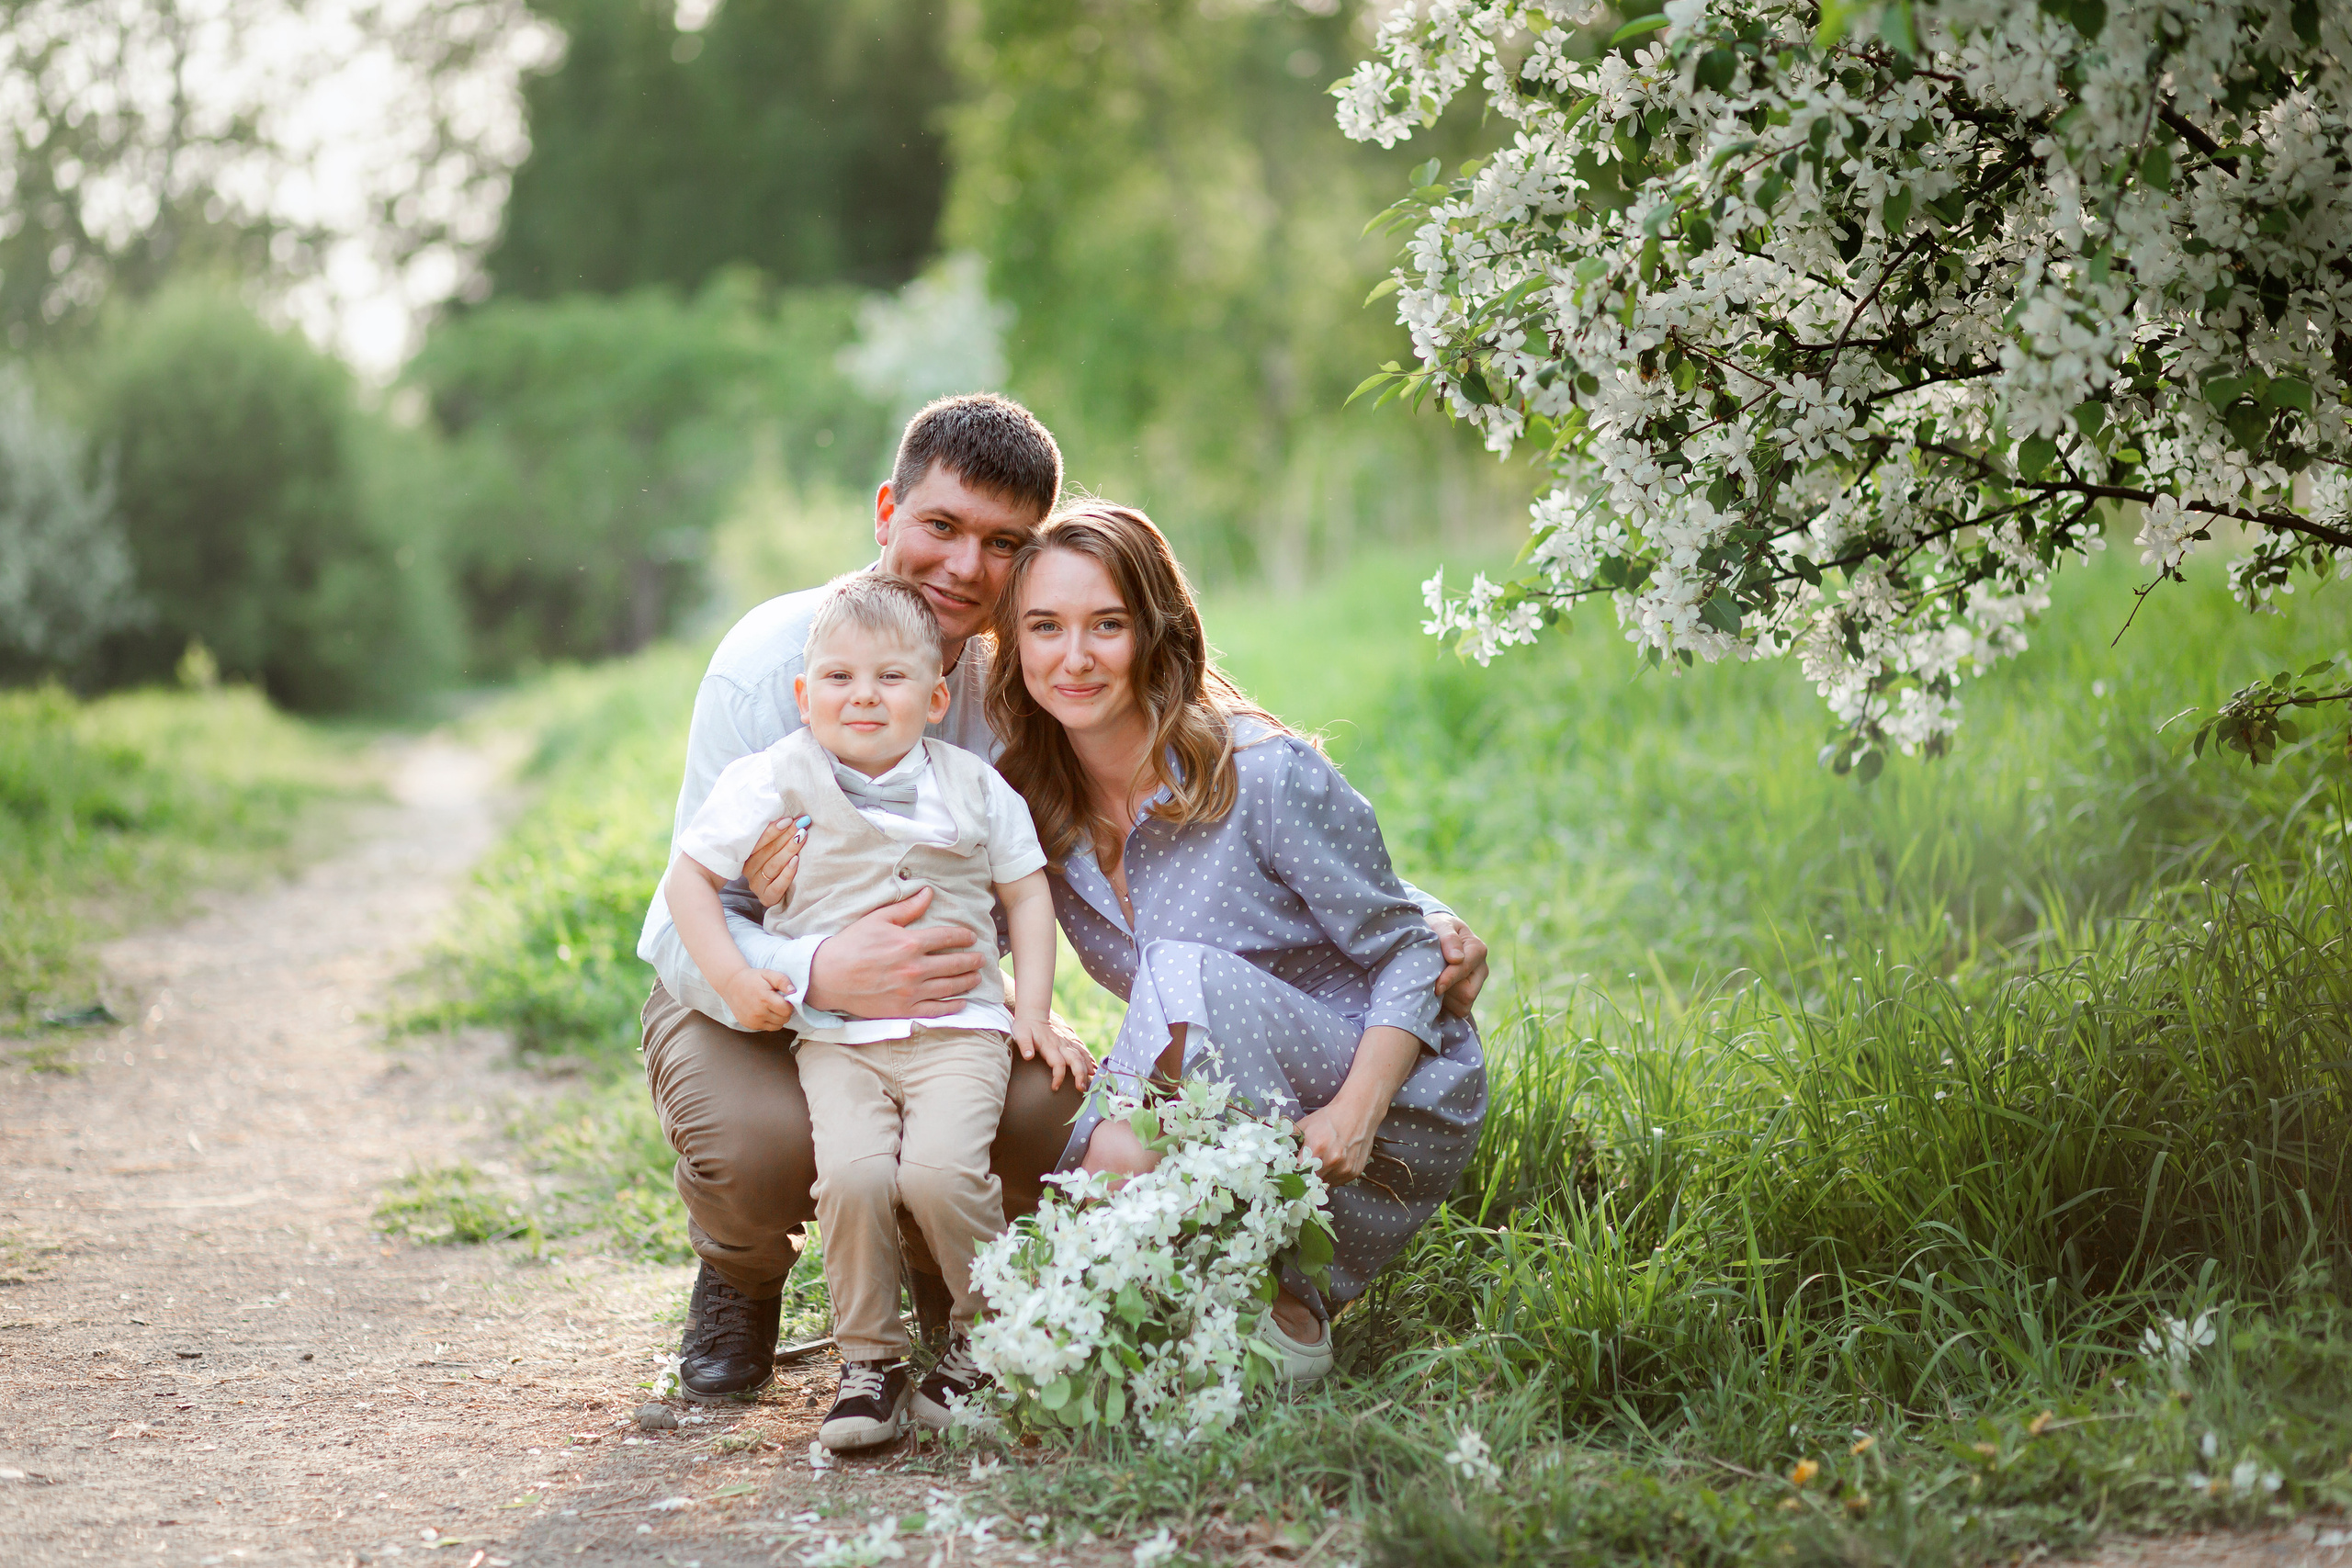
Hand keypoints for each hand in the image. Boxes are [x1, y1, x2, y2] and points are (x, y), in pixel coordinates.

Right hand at [719, 968, 796, 1031]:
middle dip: (785, 1011)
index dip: (789, 1004)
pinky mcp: (750, 1025)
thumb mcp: (768, 974)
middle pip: (784, 1019)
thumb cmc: (752, 978)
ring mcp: (753, 1021)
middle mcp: (758, 1013)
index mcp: (765, 999)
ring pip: (778, 1026)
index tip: (784, 997)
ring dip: (779, 1017)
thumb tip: (794, 992)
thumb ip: (783, 981)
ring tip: (772, 1006)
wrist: (731, 984)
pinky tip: (765, 1011)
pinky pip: (768, 1027)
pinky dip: (770, 1021)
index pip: (787, 1010)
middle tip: (778, 1001)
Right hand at [743, 816, 807, 909]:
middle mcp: (748, 870)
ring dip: (788, 850)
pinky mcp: (766, 898)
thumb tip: (791, 818)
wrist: (782, 895)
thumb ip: (776, 837)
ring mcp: (756, 885)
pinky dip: (787, 872)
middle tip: (800, 825)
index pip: (758, 841)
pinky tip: (796, 861)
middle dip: (786, 835)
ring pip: (773, 866)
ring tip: (801, 837)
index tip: (788, 819)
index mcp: (746, 855)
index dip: (773, 829)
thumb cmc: (779, 865)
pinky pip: (777, 885)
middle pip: (767, 851)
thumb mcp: (773, 850)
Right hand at [804, 887, 984, 1017]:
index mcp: (910, 943)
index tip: (971, 937)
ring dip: (967, 982)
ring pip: (949, 987)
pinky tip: (962, 1002)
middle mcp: (914, 968)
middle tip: (981, 959)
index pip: (947, 937)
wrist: (828, 976)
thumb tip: (929, 893)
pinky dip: (952, 1006)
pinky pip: (935, 1010)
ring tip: (976, 978)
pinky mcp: (903, 1009)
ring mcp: (910, 991)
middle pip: (954, 963)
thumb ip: (908, 908)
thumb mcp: (878, 919)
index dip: (963, 936)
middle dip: (971, 960)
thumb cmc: (852, 944)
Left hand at [1011, 1015, 1094, 1091]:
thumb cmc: (1025, 1026)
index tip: (1055, 1087)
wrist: (1034, 1013)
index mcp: (1050, 1046)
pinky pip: (1082, 1049)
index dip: (1058, 1076)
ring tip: (1093, 1080)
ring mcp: (1067, 1042)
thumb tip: (1028, 1057)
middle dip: (1080, 1075)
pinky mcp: (1070, 1040)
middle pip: (1075, 1060)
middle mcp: (1061, 1044)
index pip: (1058, 1063)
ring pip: (1081, 1055)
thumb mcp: (1021, 1034)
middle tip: (1082, 1089)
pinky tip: (1094, 1068)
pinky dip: (1089, 1059)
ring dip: (1087, 1068)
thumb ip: (1025, 1045)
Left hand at [1293, 1094, 1382, 1185]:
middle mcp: (1333, 1160)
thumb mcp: (1305, 1125)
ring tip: (1323, 1161)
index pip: (1298, 1172)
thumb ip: (1289, 1140)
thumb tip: (1275, 1153)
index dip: (1294, 1172)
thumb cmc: (1328, 1118)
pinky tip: (1334, 1162)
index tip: (1292, 1170)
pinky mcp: (1355, 1172)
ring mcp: (1345, 1168)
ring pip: (1325, 1183)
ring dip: (1321, 1176)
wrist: (1356, 1112)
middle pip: (1312, 1180)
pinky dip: (1333, 1176)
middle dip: (1307, 1175)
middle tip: (1307, 1165)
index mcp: (1317, 1148)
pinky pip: (1338, 1182)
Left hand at [1427, 912, 1488, 1019]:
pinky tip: (1435, 995)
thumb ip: (1448, 937)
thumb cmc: (1438, 928)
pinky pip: (1460, 1011)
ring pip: (1463, 1004)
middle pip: (1467, 993)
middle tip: (1428, 983)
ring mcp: (1476, 985)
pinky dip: (1446, 1007)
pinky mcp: (1468, 997)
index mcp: (1477, 949)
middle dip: (1446, 991)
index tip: (1436, 986)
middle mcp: (1481, 969)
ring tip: (1430, 985)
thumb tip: (1456, 959)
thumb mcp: (1441, 925)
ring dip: (1445, 999)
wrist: (1436, 936)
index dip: (1450, 979)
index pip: (1465, 970)